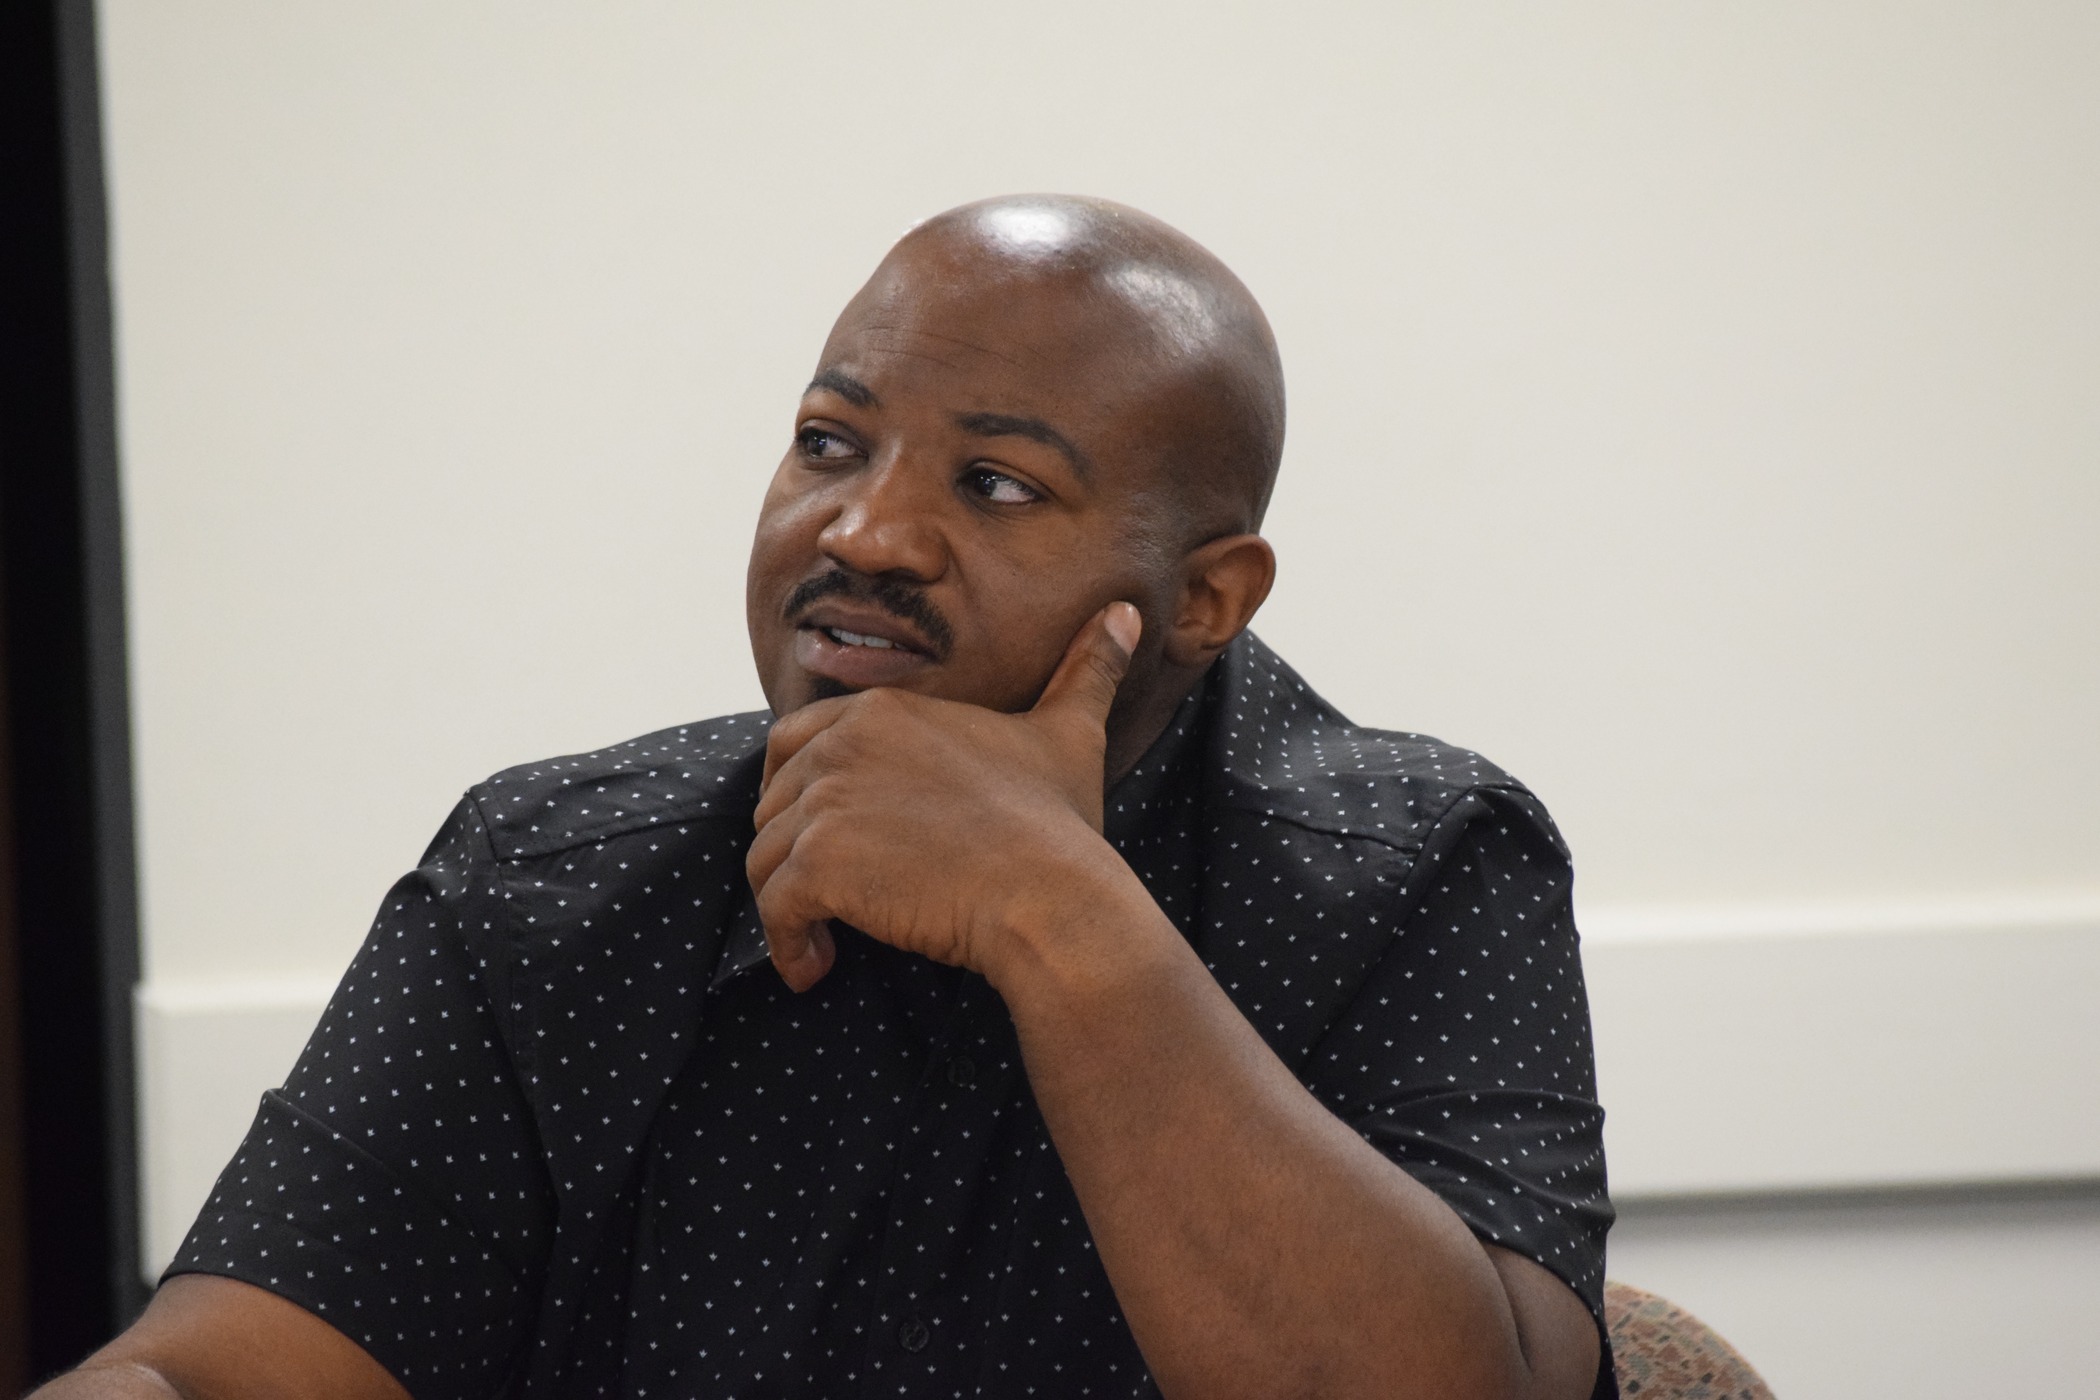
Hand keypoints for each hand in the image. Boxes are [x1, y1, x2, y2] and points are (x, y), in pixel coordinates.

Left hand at [748, 602, 1143, 990]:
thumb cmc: (1059, 825)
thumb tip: (1124, 614)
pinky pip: (774, 908)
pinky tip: (815, 968)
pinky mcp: (820, 864)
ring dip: (787, 904)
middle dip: (793, 851)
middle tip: (833, 895)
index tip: (829, 838)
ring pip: (766, 858)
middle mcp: (843, 745)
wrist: (1051, 895)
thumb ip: (1084, 671)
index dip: (799, 793)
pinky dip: (787, 944)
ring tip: (823, 940)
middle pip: (774, 802)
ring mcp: (826, 802)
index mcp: (883, 711)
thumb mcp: (1069, 735)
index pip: (793, 742)